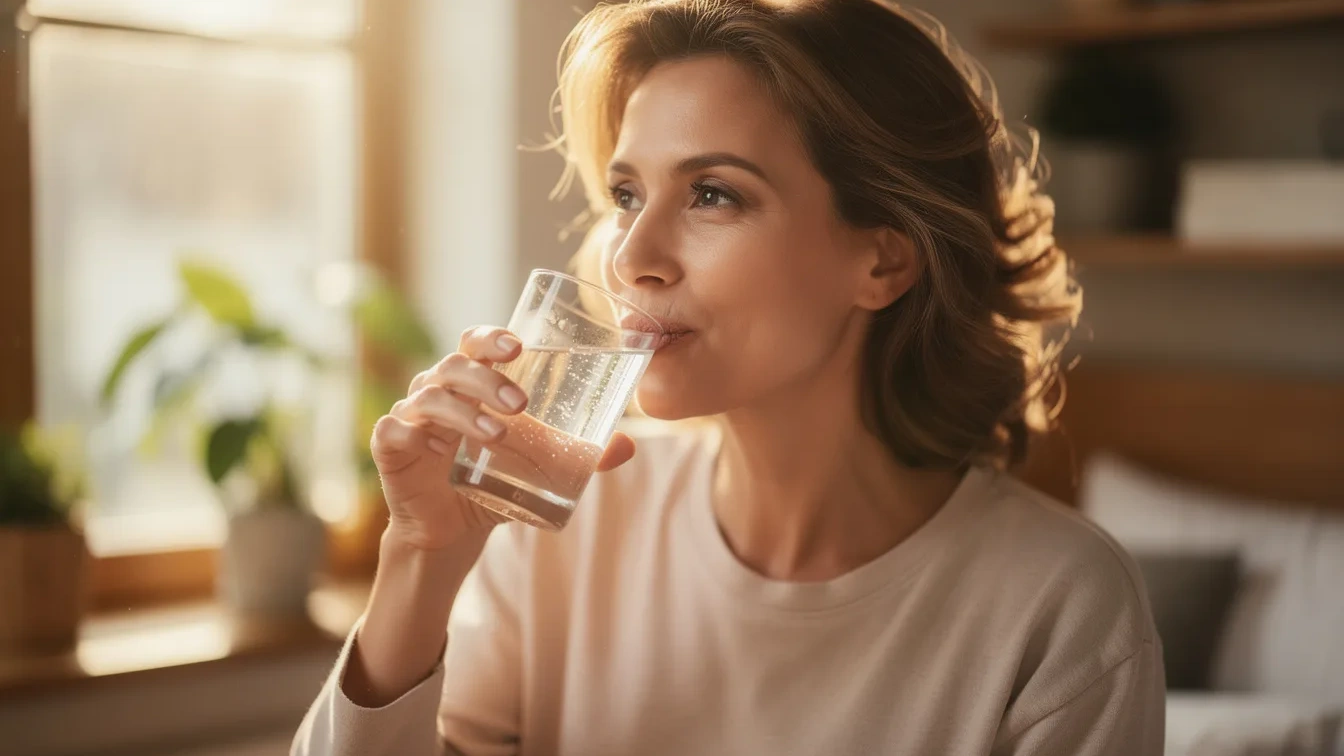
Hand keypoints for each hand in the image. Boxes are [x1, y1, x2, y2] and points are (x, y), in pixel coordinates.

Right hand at [369, 325, 637, 550]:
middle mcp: (438, 391)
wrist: (453, 531)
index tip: (517, 346)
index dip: (491, 337)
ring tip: (498, 434)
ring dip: (464, 410)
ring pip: (429, 395)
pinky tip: (436, 446)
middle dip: (487, 378)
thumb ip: (580, 455)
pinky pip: (393, 428)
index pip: (474, 343)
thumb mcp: (539, 467)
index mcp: (471, 383)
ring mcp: (410, 416)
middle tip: (520, 404)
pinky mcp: (389, 446)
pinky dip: (414, 432)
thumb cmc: (494, 481)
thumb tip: (628, 445)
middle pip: (454, 365)